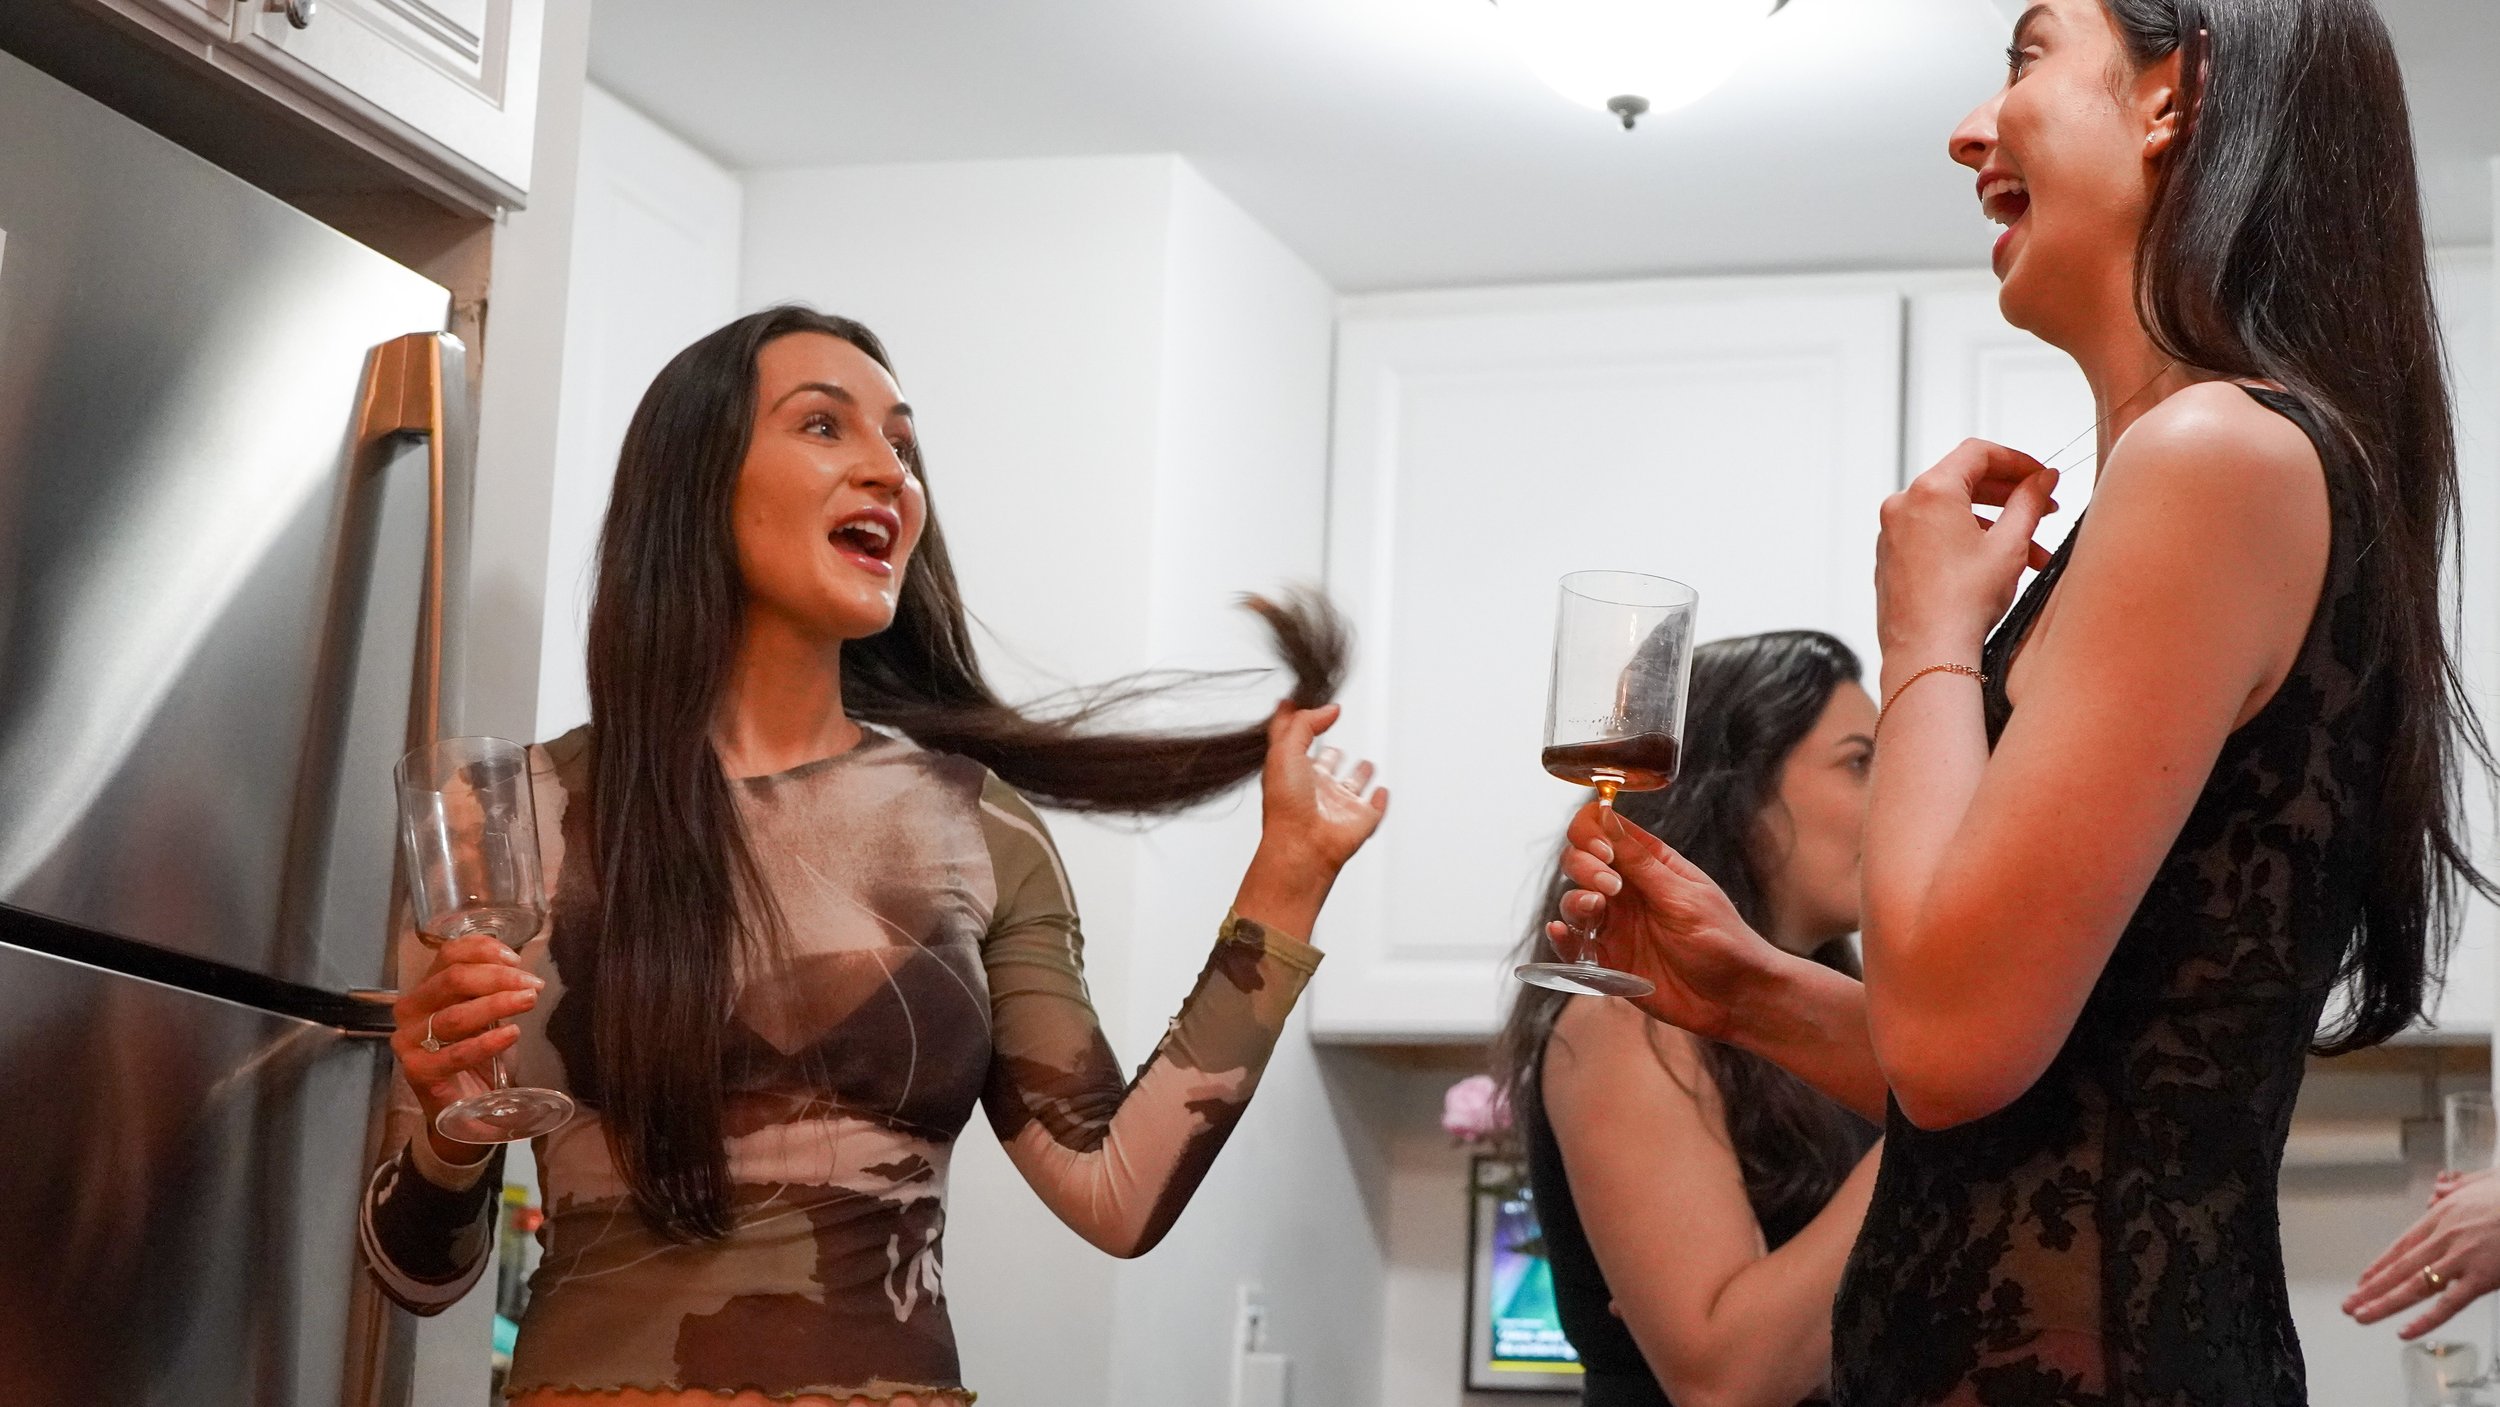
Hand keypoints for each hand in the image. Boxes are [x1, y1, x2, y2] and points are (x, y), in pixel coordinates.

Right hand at [391, 934, 542, 1160]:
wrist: (464, 1110)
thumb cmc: (477, 1056)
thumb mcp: (486, 1015)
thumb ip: (491, 990)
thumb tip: (519, 970)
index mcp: (426, 989)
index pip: (449, 954)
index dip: (484, 950)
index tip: (517, 959)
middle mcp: (410, 1011)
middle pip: (452, 979)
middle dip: (498, 978)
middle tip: (532, 984)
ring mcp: (409, 1042)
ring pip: (455, 1015)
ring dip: (497, 1004)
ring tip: (528, 1001)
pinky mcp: (418, 1072)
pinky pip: (456, 1054)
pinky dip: (487, 1042)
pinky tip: (512, 1034)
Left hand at [1234, 702, 1389, 937]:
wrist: (1303, 846)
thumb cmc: (1287, 805)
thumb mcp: (1285, 750)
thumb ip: (1304, 723)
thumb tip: (1328, 709)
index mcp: (1294, 772)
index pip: (1295, 742)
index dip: (1297, 722)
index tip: (1298, 704)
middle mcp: (1316, 788)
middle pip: (1326, 766)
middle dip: (1332, 754)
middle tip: (1335, 742)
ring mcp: (1339, 805)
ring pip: (1352, 786)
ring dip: (1360, 776)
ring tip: (1366, 765)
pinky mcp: (1361, 821)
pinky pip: (1374, 809)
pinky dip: (1380, 801)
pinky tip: (1381, 792)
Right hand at [1549, 805, 1785, 1041]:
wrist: (1736, 999)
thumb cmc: (1723, 941)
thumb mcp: (1682, 895)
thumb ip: (1639, 861)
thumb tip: (1605, 815)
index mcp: (1650, 864)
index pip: (1603, 830)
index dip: (1592, 832)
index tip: (1603, 850)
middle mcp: (1627, 891)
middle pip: (1580, 861)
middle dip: (1584, 866)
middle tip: (1610, 886)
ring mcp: (1615, 926)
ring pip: (1573, 901)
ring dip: (1576, 900)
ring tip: (1597, 908)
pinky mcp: (1607, 961)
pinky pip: (1572, 945)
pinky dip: (1561, 937)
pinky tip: (1562, 931)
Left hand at [1876, 440, 2058, 661]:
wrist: (1928, 651)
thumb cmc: (1964, 602)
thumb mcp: (2010, 545)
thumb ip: (2029, 502)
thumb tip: (2043, 479)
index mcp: (1930, 491)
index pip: (1978, 453)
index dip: (2017, 460)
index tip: (2042, 476)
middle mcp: (1903, 505)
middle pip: (1963, 481)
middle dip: (2009, 495)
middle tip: (2043, 508)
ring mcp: (1892, 533)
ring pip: (1951, 513)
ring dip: (1993, 525)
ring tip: (2032, 551)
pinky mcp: (1891, 558)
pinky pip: (1932, 535)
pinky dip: (1965, 541)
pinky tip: (1996, 564)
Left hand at [2346, 1167, 2499, 1336]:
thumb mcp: (2481, 1183)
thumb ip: (2456, 1189)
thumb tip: (2437, 1191)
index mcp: (2441, 1217)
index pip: (2402, 1246)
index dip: (2380, 1265)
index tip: (2362, 1281)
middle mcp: (2444, 1238)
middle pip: (2399, 1268)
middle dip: (2370, 1289)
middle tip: (2348, 1305)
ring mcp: (2460, 1259)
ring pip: (2413, 1286)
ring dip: (2384, 1303)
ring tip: (2361, 1316)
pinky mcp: (2481, 1277)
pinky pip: (2448, 1304)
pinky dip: (2424, 1320)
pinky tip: (2404, 1332)